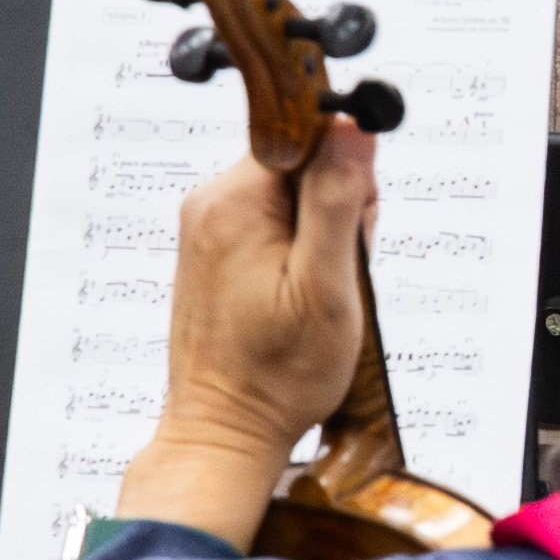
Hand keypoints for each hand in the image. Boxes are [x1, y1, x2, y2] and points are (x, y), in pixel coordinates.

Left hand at [114, 118, 378, 537]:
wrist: (224, 431)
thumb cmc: (276, 376)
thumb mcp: (326, 287)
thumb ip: (338, 201)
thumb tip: (352, 127)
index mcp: (235, 201)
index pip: (312, 144)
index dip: (347, 186)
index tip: (349, 236)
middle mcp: (211, 204)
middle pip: (302, 170)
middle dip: (334, 218)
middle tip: (332, 280)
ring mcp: (206, 230)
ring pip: (291, 201)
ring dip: (318, 243)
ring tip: (312, 299)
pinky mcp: (210, 254)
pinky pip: (270, 229)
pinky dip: (295, 259)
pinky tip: (292, 302)